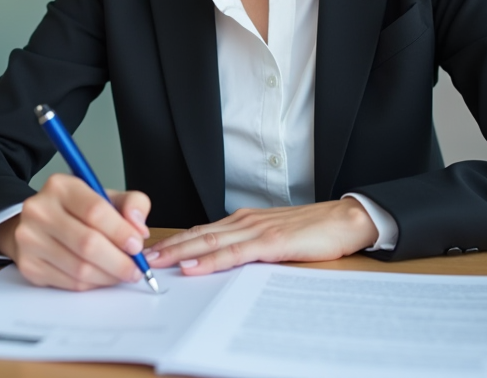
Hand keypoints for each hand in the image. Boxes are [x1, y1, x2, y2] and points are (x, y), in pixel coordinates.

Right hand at [0, 172, 150, 291]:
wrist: (38, 224)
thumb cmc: (77, 211)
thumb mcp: (106, 197)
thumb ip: (132, 203)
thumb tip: (139, 229)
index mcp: (61, 186)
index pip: (95, 211)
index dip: (121, 232)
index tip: (137, 245)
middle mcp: (39, 210)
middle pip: (87, 243)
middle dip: (119, 261)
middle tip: (135, 269)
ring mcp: (29, 239)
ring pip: (79, 268)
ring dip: (108, 276)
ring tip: (122, 274)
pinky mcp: (28, 265)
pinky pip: (69, 283)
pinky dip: (92, 284)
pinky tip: (101, 277)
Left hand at [144, 198, 377, 275]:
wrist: (345, 220)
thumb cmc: (314, 231)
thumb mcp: (275, 238)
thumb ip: (250, 246)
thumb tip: (226, 261)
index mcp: (245, 221)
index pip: (203, 231)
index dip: (177, 241)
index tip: (153, 251)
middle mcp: (245, 222)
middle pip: (199, 235)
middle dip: (169, 246)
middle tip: (141, 257)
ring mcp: (257, 230)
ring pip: (210, 242)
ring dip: (181, 252)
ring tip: (157, 262)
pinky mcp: (271, 242)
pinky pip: (234, 253)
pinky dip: (211, 260)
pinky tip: (194, 266)